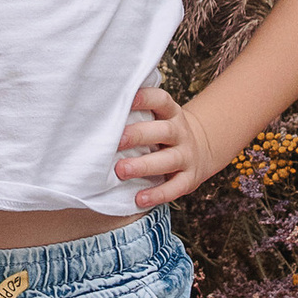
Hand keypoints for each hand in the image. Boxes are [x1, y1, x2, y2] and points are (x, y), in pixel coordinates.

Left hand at [114, 82, 227, 209]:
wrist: (199, 150)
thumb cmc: (162, 133)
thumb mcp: (157, 118)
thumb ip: (135, 115)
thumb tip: (98, 115)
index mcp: (171, 113)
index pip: (161, 101)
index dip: (145, 98)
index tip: (126, 100)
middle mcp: (180, 132)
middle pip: (163, 131)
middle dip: (139, 135)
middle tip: (116, 142)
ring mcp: (186, 155)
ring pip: (168, 159)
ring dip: (144, 165)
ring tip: (121, 171)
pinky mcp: (189, 178)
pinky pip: (176, 187)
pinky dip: (158, 194)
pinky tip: (140, 198)